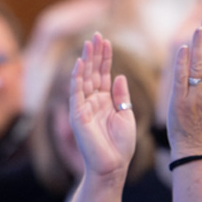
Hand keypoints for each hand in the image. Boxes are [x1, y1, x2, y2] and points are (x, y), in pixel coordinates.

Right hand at [70, 34, 135, 180]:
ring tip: (90, 42)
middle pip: (93, 72)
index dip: (105, 58)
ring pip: (84, 78)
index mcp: (105, 101)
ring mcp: (83, 107)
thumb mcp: (126, 115)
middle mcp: (92, 101)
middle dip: (95, 54)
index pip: (104, 74)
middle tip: (97, 35)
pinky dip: (77, 78)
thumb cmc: (121, 145)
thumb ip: (121, 96)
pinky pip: (76, 93)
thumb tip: (119, 75)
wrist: (113, 166)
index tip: (106, 41)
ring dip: (87, 60)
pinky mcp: (77, 115)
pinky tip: (80, 64)